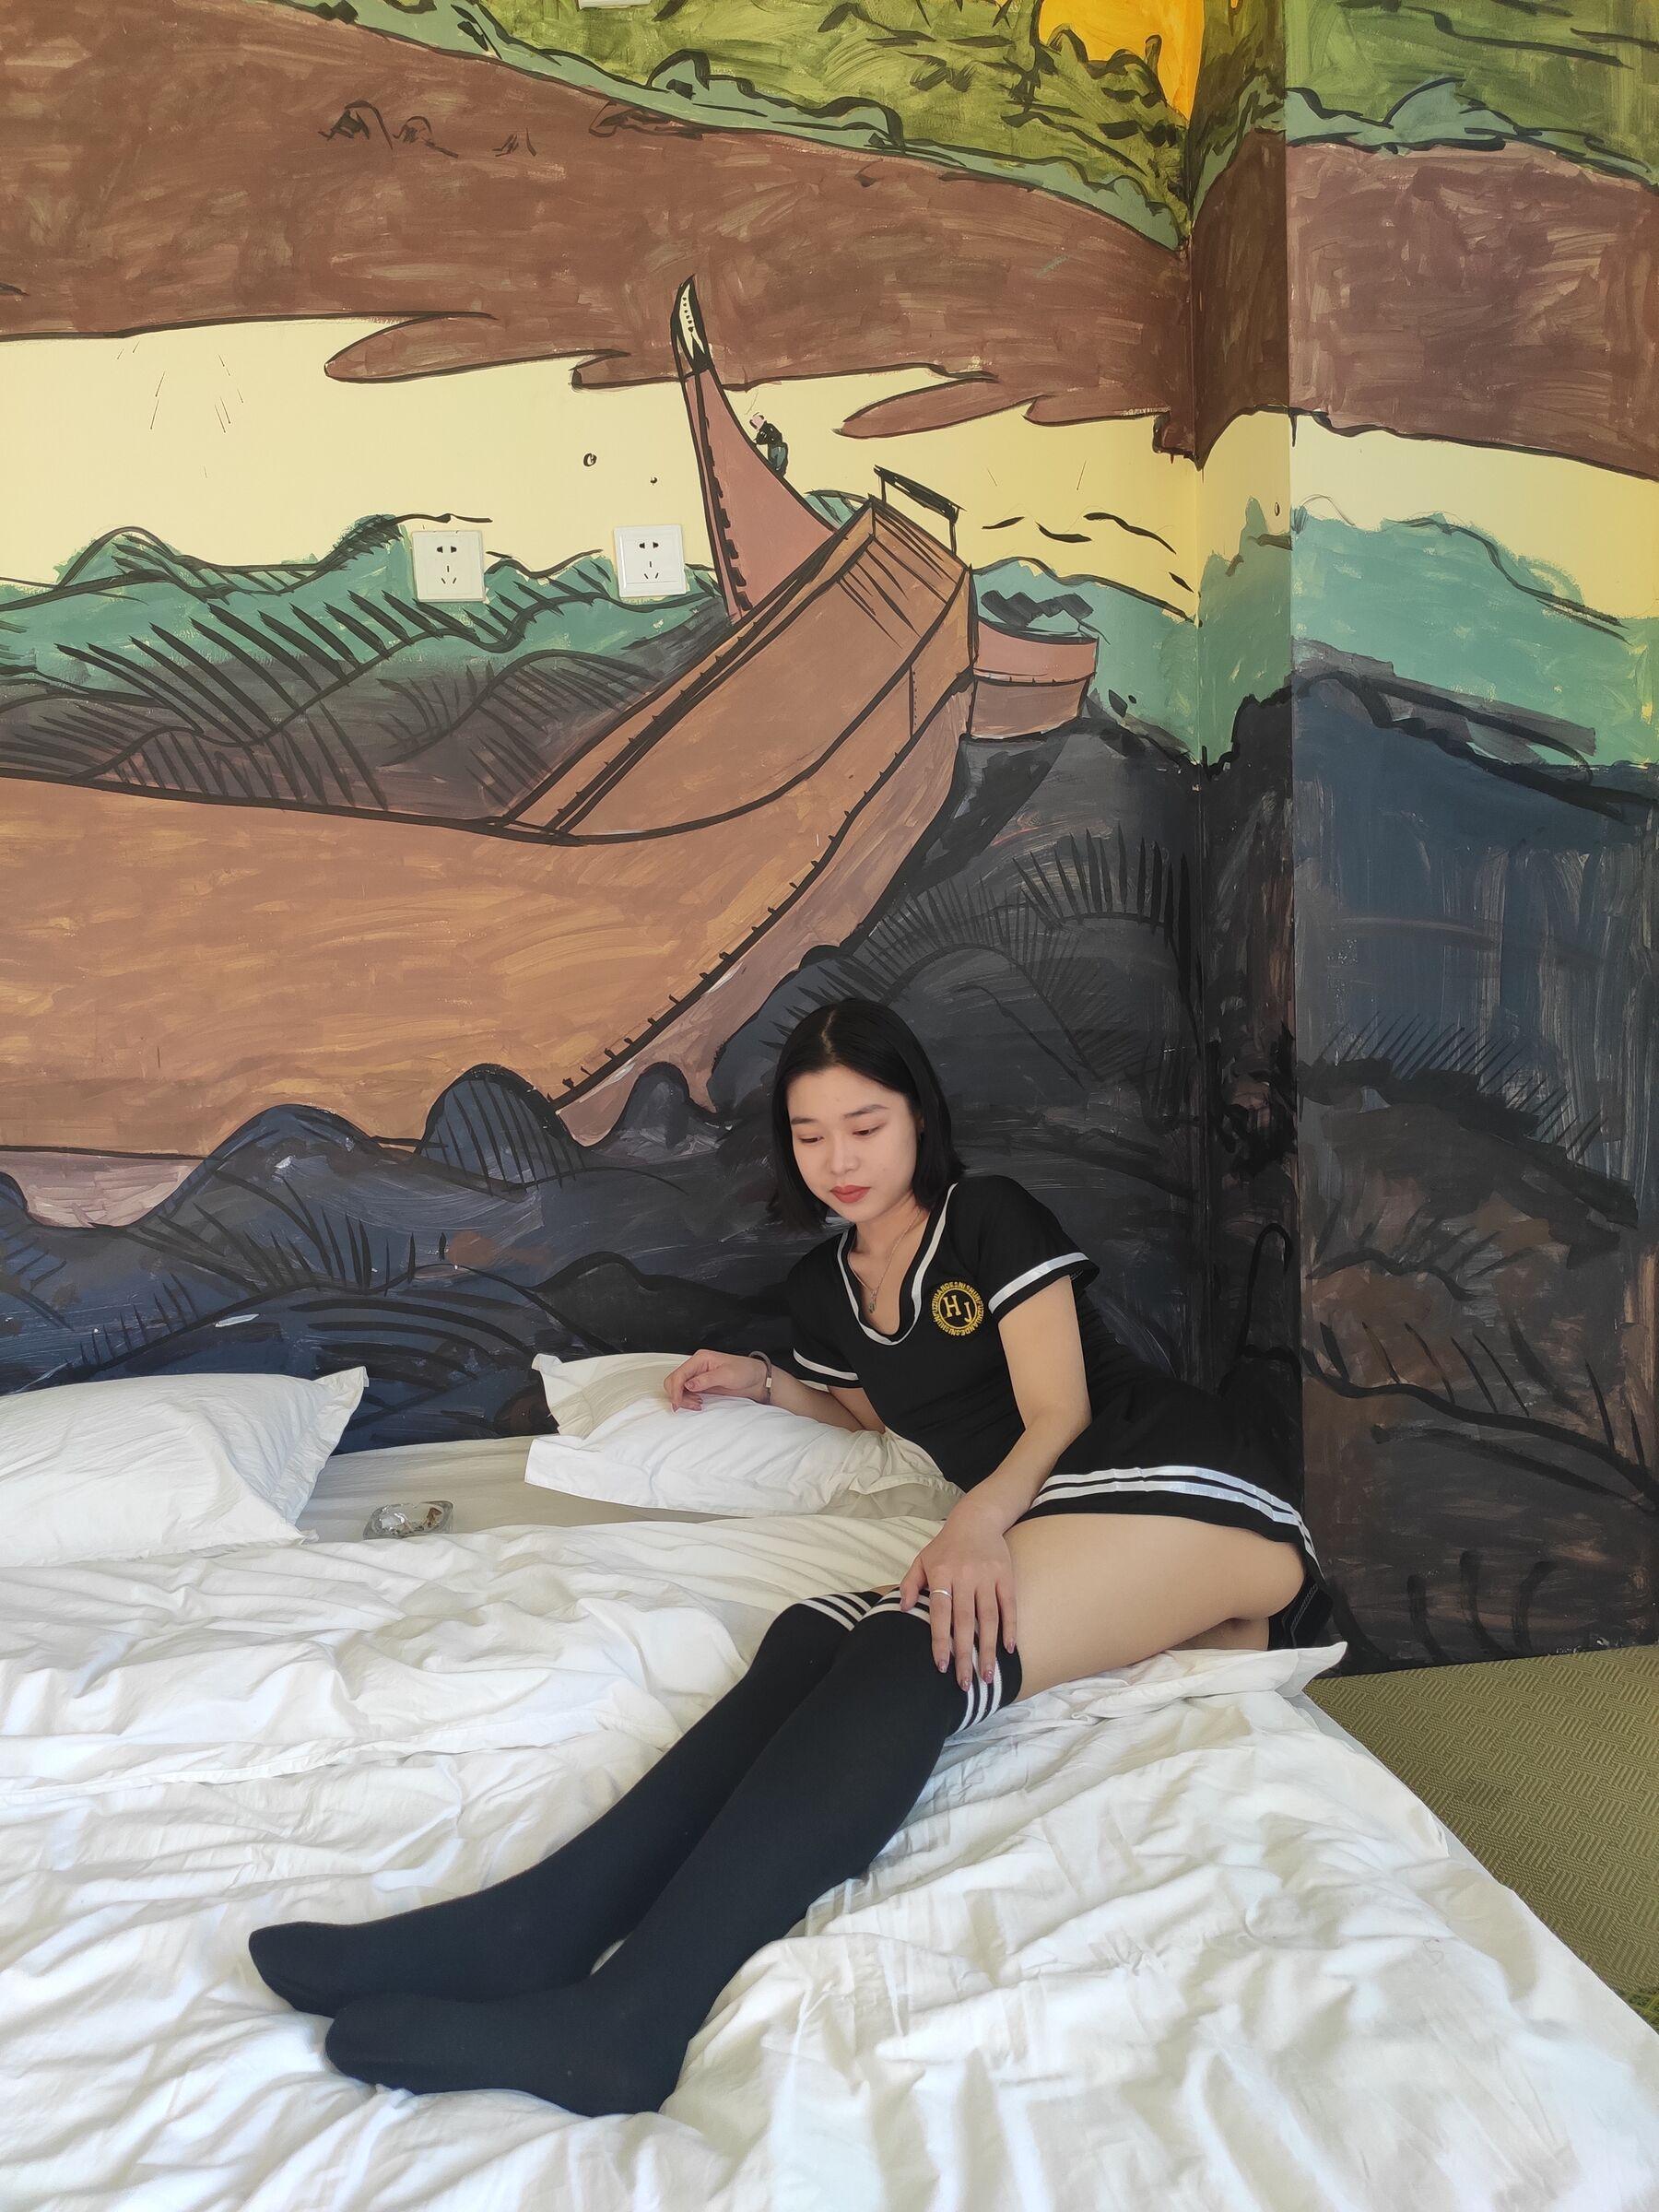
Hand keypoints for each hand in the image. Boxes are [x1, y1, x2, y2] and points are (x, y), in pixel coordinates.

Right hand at [664, 1349, 767, 1411]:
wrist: (755, 1379)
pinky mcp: (700, 1384)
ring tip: (697, 1405)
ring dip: (683, 1399)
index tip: (678, 1403)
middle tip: (691, 1405)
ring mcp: (697, 1375)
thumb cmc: (745, 1372)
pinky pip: (686, 1392)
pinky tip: (697, 1404)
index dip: (676, 1390)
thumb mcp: (727, 1375)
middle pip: (674, 1380)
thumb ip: (707, 1379)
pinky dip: (687, 1400)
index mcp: (700, 1358)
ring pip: (678, 1387)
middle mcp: (696, 1365)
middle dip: (678, 1395)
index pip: (679, 1374)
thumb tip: (688, 1385)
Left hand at [897, 1501, 1017, 1688]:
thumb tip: (903, 1609)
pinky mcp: (1005, 1575)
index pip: (940, 1613)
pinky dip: (1009, 1627)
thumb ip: (909, 1584)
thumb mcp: (921, 1560)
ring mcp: (987, 1576)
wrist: (976, 1520)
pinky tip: (1008, 1649)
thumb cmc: (945, 1546)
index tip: (942, 1666)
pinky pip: (1009, 1605)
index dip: (940, 1640)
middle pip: (964, 1621)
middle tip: (965, 1683)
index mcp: (941, 1573)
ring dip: (989, 1649)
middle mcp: (964, 1576)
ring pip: (988, 1618)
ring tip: (988, 1676)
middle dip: (965, 1655)